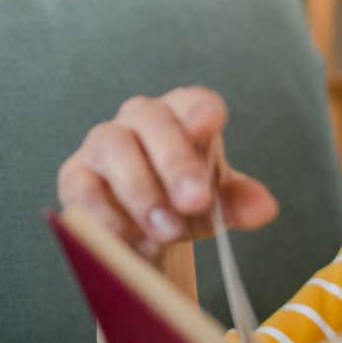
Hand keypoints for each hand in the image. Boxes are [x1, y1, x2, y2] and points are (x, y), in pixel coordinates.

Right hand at [57, 86, 278, 257]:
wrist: (145, 230)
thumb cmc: (185, 200)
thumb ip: (239, 201)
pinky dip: (108, 216)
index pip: (194, 101)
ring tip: (166, 231)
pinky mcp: (76, 176)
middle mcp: (140, 119)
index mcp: (184, 115)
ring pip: (115, 149)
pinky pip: (85, 188)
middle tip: (195, 202)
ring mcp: (103, 143)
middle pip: (154, 122)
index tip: (209, 126)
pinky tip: (133, 241)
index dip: (201, 111)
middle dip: (175, 163)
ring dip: (142, 192)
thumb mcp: (218, 203)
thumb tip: (265, 207)